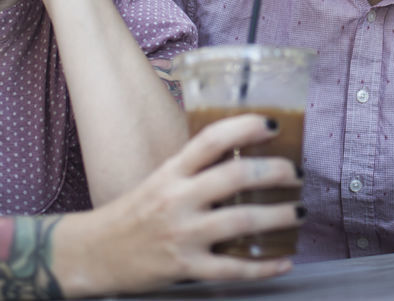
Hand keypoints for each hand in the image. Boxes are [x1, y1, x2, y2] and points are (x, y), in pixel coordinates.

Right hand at [52, 113, 302, 296]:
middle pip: (234, 176)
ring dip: (279, 216)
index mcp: (170, 172)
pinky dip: (264, 266)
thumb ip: (193, 171)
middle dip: (274, 172)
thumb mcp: (159, 180)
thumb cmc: (132, 214)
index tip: (273, 125)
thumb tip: (241, 156)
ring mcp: (181, 235)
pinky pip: (232, 268)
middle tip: (295, 173)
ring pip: (241, 221)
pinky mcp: (184, 268)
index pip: (210, 139)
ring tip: (299, 211)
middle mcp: (176, 199)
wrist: (93, 254)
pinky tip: (284, 261)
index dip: (245, 127)